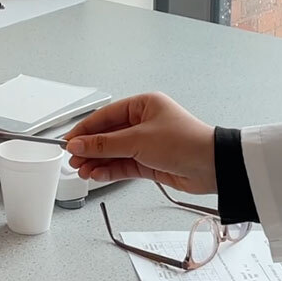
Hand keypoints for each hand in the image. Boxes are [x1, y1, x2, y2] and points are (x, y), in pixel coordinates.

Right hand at [63, 93, 216, 193]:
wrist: (212, 166)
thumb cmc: (185, 142)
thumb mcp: (138, 140)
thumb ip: (105, 144)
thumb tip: (79, 144)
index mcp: (144, 105)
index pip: (106, 116)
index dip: (85, 130)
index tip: (69, 141)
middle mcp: (145, 123)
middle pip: (108, 136)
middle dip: (90, 148)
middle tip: (73, 159)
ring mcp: (147, 144)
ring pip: (115, 152)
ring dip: (98, 162)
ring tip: (83, 170)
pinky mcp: (150, 163)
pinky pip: (124, 166)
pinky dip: (110, 170)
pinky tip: (97, 175)